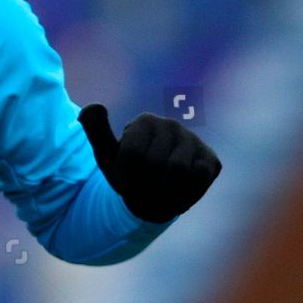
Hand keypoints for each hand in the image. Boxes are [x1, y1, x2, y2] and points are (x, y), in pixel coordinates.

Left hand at [78, 103, 220, 222]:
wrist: (153, 192)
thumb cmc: (128, 173)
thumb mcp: (107, 157)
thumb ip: (97, 133)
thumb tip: (92, 107)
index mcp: (144, 122)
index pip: (133, 155)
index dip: (127, 178)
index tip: (125, 182)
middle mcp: (171, 125)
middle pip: (155, 165)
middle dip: (144, 187)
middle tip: (142, 191)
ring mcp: (193, 141)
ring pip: (178, 172)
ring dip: (163, 193)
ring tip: (157, 194)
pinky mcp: (210, 160)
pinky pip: (198, 179)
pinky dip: (184, 194)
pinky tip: (176, 193)